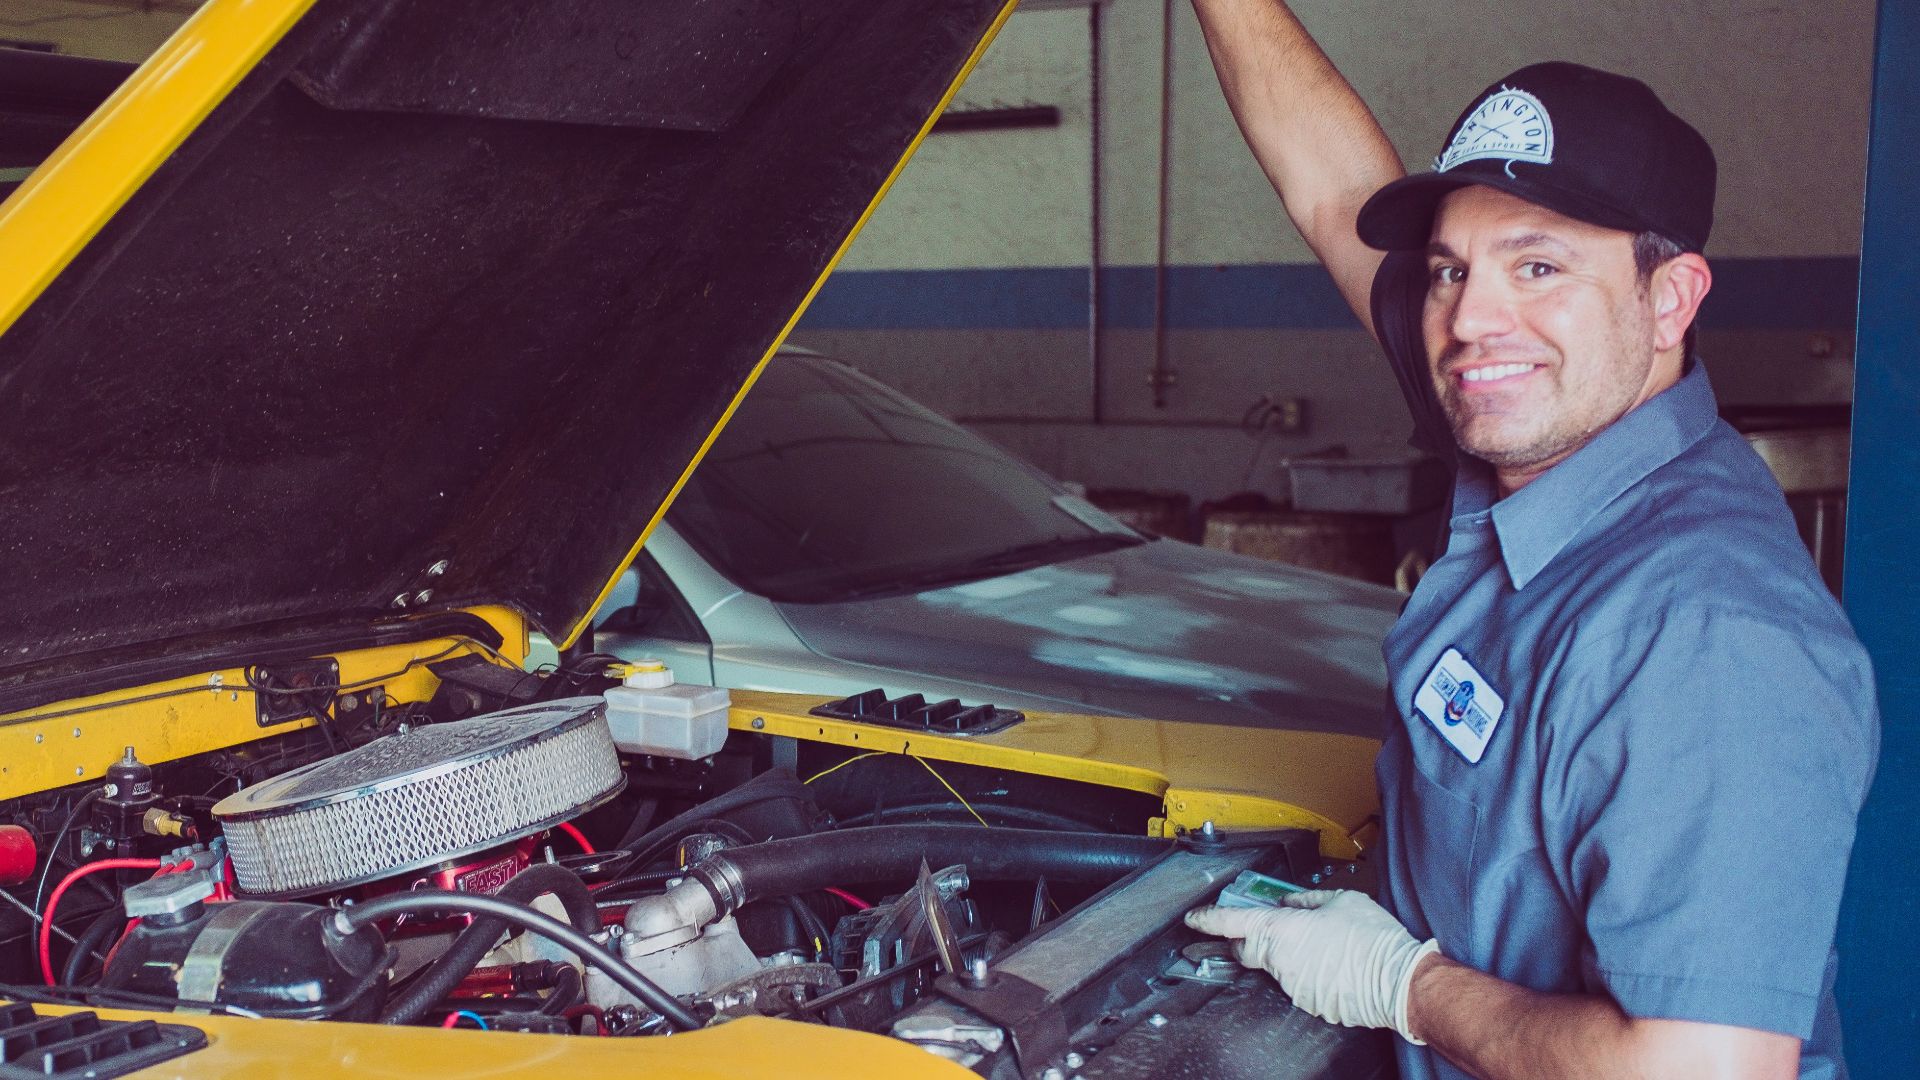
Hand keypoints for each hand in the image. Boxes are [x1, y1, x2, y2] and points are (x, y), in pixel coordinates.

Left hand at [1186, 889, 1439, 1043]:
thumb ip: (1306, 900)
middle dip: (1248, 940)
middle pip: (1248, 950)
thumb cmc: (1373, 937)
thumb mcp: (1341, 900)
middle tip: (1266, 930)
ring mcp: (1293, 985)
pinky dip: (1309, 974)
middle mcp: (1280, 960)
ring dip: (1289, 957)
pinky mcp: (1309, 1003)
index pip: (1232, 923)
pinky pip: (1299, 985)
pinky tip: (1333, 966)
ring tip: (1324, 947)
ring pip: (1277, 968)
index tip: (1194, 919)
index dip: (1209, 920)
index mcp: (1282, 929)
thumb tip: (1289, 902)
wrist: (1399, 980)